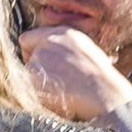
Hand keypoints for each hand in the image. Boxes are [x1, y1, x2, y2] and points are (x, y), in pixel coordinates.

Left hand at [16, 25, 131, 121]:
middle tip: (53, 81)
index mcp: (64, 34)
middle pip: (26, 53)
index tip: (45, 65)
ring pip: (26, 71)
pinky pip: (25, 87)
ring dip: (36, 82)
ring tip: (59, 91)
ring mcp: (39, 58)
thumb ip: (63, 49)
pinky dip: (35, 94)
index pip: (29, 37)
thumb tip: (49, 54)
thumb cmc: (101, 82)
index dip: (33, 51)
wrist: (105, 96)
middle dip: (34, 67)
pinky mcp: (33, 75)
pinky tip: (54, 98)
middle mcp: (49, 41)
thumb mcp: (86, 53)